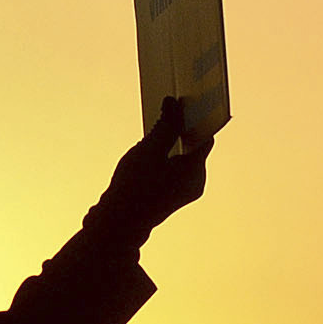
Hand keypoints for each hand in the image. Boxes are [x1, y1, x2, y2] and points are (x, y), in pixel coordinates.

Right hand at [87, 96, 211, 248]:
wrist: (118, 225)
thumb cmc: (133, 187)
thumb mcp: (148, 150)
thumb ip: (164, 125)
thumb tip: (173, 103)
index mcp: (195, 171)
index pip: (204, 135)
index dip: (196, 116)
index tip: (187, 98)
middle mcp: (195, 182)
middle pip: (195, 145)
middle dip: (183, 126)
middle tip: (171, 105)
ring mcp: (185, 190)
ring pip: (183, 156)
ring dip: (172, 140)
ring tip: (158, 121)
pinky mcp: (172, 195)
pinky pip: (175, 168)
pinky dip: (166, 155)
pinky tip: (151, 146)